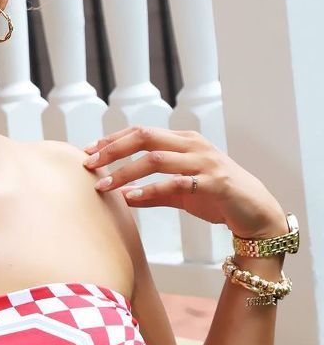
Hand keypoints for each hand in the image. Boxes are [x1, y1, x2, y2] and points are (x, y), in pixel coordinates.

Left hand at [82, 126, 287, 238]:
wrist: (256, 212)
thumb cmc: (218, 199)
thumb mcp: (180, 194)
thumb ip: (153, 194)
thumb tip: (122, 197)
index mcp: (184, 141)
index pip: (141, 132)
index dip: (113, 140)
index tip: (88, 151)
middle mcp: (193, 146)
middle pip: (144, 138)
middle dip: (112, 149)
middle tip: (88, 163)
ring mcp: (205, 162)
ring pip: (156, 159)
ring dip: (124, 172)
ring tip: (102, 186)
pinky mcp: (214, 182)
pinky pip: (175, 184)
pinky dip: (149, 190)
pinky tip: (129, 198)